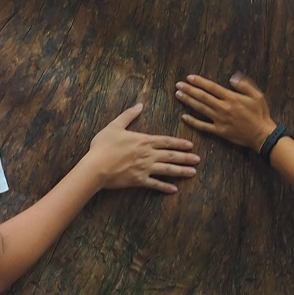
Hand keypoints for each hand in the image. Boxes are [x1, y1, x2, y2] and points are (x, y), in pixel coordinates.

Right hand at [83, 102, 202, 192]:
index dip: (179, 143)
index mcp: (144, 141)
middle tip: (198, 159)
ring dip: (181, 171)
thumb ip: (128, 115)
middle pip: (171, 155)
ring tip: (193, 172)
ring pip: (167, 170)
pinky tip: (174, 190)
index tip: (190, 145)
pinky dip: (165, 187)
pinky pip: (155, 184)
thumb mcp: (115, 126)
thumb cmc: (103, 146)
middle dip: (186, 157)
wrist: (95, 167)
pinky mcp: (139, 180)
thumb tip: (139, 104)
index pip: (166, 141)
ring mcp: (144, 168)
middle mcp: (148, 155)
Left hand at [175, 71, 278, 150]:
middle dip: (189, 89)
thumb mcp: (257, 96)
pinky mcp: (219, 131)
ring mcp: (219, 120)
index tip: (189, 77)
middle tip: (178, 85)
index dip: (199, 82)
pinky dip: (192, 121)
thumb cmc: (260, 114)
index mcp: (232, 98)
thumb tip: (233, 78)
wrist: (262, 135)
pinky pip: (202, 126)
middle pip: (202, 97)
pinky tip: (184, 117)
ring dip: (188, 101)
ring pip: (200, 108)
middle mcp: (223, 108)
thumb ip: (245, 85)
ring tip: (178, 95)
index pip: (212, 87)